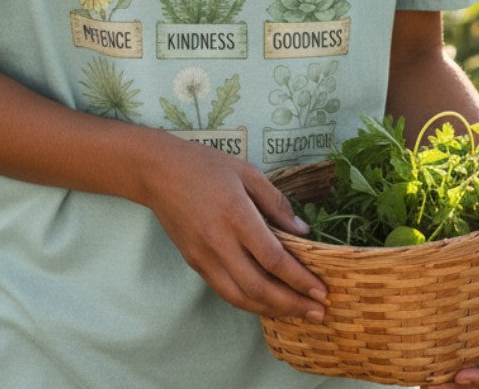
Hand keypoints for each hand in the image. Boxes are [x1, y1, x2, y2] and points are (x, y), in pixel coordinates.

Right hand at [138, 135, 327, 318]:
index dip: (300, 280)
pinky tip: (267, 302)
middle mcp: (219, 242)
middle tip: (318, 313)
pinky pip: (225, 291)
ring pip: (240, 297)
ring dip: (271, 310)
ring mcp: (203, 256)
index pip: (273, 259)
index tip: (321, 292)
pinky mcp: (194, 262)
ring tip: (297, 314)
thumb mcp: (246, 172)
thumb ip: (276, 202)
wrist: (157, 172)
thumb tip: (303, 231)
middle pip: (259, 287)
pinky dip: (249, 302)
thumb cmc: (204, 166)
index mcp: (236, 215)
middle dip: (292, 305)